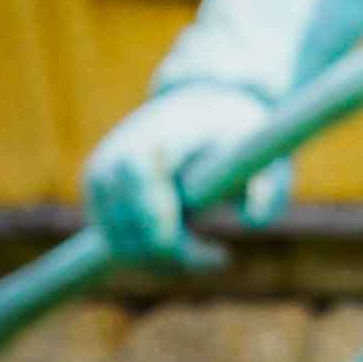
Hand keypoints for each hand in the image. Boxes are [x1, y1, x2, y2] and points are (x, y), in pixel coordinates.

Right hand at [83, 81, 284, 271]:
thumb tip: (254, 220)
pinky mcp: (94, 188)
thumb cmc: (235, 128)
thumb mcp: (264, 149)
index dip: (178, 246)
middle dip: (175, 259)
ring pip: (119, 245)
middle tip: (218, 258)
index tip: (222, 256)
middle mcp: (114, 162)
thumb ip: (268, 184)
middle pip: (131, 238)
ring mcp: (98, 176)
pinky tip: (182, 241)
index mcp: (153, 148)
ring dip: (160, 261)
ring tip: (205, 252)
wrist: (199, 100)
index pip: (149, 214)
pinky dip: (144, 250)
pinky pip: (112, 236)